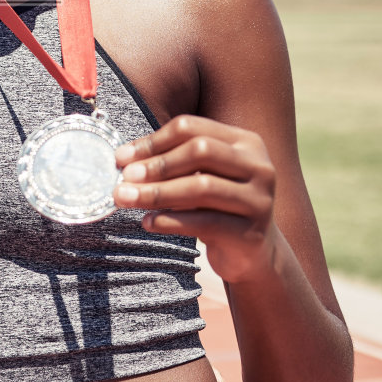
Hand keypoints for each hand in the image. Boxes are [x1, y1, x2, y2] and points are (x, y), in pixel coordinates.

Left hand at [113, 115, 277, 283]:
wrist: (253, 253)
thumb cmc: (217, 207)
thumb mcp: (200, 177)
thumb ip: (172, 164)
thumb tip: (124, 160)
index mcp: (245, 142)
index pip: (192, 128)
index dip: (153, 141)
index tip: (122, 157)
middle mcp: (258, 165)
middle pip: (200, 151)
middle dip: (157, 164)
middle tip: (125, 178)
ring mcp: (259, 199)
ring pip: (201, 187)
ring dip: (157, 192)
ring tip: (126, 199)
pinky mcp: (251, 232)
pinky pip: (204, 222)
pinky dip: (171, 221)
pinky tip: (147, 222)